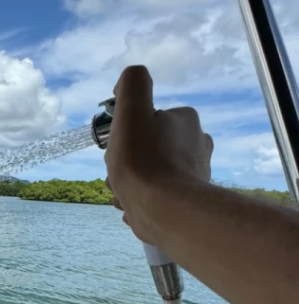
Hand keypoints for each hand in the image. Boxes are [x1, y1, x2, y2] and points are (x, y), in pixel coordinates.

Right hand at [105, 65, 213, 244]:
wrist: (163, 210)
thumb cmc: (143, 160)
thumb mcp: (132, 109)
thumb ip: (132, 84)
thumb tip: (129, 83)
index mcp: (186, 121)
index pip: (148, 120)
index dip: (126, 134)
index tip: (117, 149)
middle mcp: (197, 145)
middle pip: (149, 149)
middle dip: (127, 162)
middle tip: (117, 174)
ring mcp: (195, 176)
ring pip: (152, 174)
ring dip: (130, 183)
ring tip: (122, 194)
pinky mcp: (189, 203)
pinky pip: (158, 197)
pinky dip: (142, 201)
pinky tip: (132, 207)